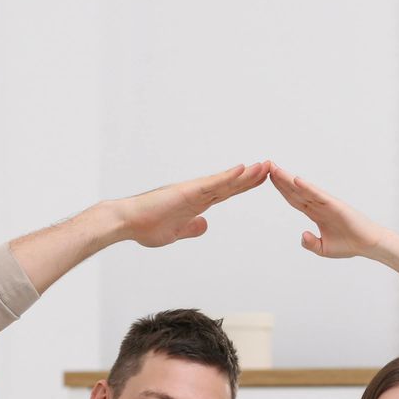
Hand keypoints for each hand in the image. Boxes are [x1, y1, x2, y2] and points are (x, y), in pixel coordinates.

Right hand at [109, 162, 269, 248]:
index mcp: (196, 203)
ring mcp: (192, 191)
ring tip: (265, 166)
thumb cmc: (145, 226)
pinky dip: (228, 176)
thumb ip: (191, 228)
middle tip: (271, 167)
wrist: (126, 222)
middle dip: (251, 177)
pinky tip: (243, 170)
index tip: (261, 180)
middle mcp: (197, 193)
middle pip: (230, 184)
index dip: (244, 186)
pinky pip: (212, 183)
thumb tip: (205, 225)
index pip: (226, 193)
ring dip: (246, 174)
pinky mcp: (187, 192)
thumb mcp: (176, 233)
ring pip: (225, 181)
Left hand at [267, 163, 387, 259]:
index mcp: (315, 213)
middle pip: (295, 190)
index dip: (281, 189)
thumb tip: (302, 234)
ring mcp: (327, 204)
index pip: (294, 199)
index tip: (268, 178)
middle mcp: (319, 205)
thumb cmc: (349, 244)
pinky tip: (296, 180)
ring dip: (289, 179)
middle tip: (267, 165)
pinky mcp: (336, 205)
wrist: (368, 245)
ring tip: (275, 169)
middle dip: (281, 179)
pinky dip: (307, 187)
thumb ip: (310, 243)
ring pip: (304, 190)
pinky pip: (318, 195)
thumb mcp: (324, 249)